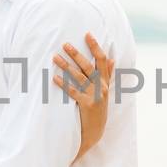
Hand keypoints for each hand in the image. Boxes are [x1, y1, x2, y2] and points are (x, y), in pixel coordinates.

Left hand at [56, 32, 115, 160]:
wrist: (95, 132)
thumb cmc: (98, 109)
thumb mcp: (105, 91)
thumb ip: (108, 75)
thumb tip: (112, 59)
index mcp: (106, 82)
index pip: (102, 60)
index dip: (96, 46)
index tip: (87, 34)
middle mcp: (102, 87)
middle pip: (89, 66)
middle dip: (76, 54)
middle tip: (65, 44)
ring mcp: (96, 96)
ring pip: (80, 77)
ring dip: (66, 66)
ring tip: (55, 57)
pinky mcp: (87, 105)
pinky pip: (73, 92)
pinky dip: (63, 84)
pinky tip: (54, 78)